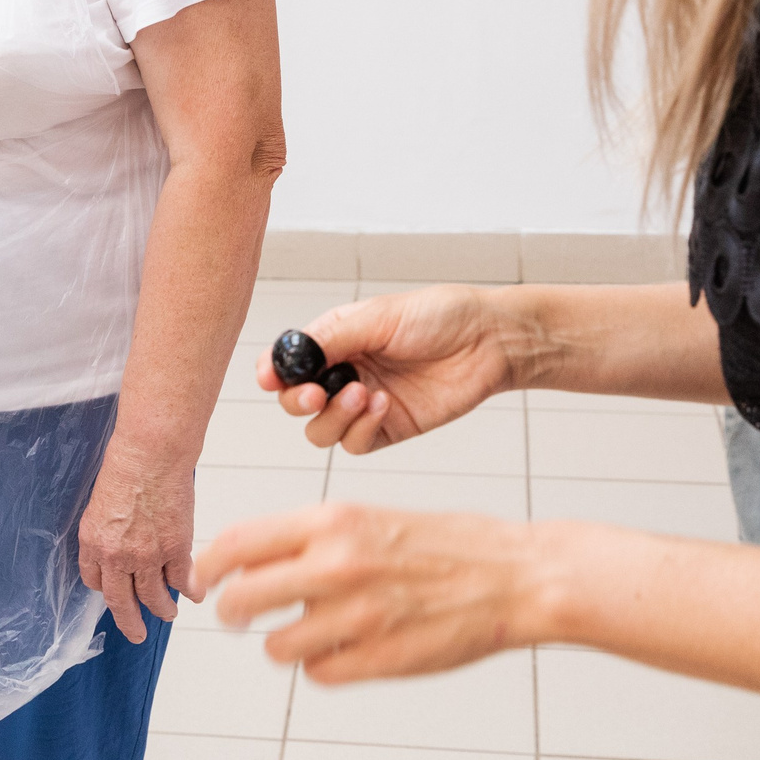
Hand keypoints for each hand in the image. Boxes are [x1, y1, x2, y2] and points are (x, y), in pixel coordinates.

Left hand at [78, 445, 198, 643]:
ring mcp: (147, 557)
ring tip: (167, 613)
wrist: (151, 455)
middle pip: (121, 603)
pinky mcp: (176, 550)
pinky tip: (194, 595)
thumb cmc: (126, 467)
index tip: (115, 593)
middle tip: (137, 634)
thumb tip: (120, 543)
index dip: (107, 589)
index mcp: (93, 543)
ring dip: (162, 609)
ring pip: (154, 598)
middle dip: (130, 622)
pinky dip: (190, 591)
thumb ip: (108, 530)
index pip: (95, 581)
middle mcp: (117, 557)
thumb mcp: (101, 503)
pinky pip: (182, 581)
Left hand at [194, 502, 552, 681]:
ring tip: (308, 630)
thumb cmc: (443, 543)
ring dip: (284, 643)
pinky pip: (319, 673)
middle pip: (241, 600)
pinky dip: (324, 665)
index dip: (207, 565)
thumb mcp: (368, 516)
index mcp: (330, 521)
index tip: (201, 579)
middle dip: (232, 612)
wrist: (514, 575)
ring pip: (276, 647)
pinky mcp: (380, 659)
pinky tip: (346, 647)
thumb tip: (246, 558)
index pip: (236, 544)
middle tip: (239, 614)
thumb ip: (308, 536)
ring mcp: (358, 616)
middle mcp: (337, 565)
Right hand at [258, 286, 520, 455]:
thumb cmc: (440, 317)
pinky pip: (355, 443)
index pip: (287, 362)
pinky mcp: (388, 429)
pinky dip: (361, 428)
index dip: (272, 372)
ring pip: (320, 430)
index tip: (270, 379)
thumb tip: (293, 353)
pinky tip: (383, 405)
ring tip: (362, 394)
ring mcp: (364, 405)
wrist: (489, 341)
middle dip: (297, 400)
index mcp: (335, 341)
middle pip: (295, 402)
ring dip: (332, 416)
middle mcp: (343, 373)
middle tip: (314, 393)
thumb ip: (333, 336)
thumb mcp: (379, 316)